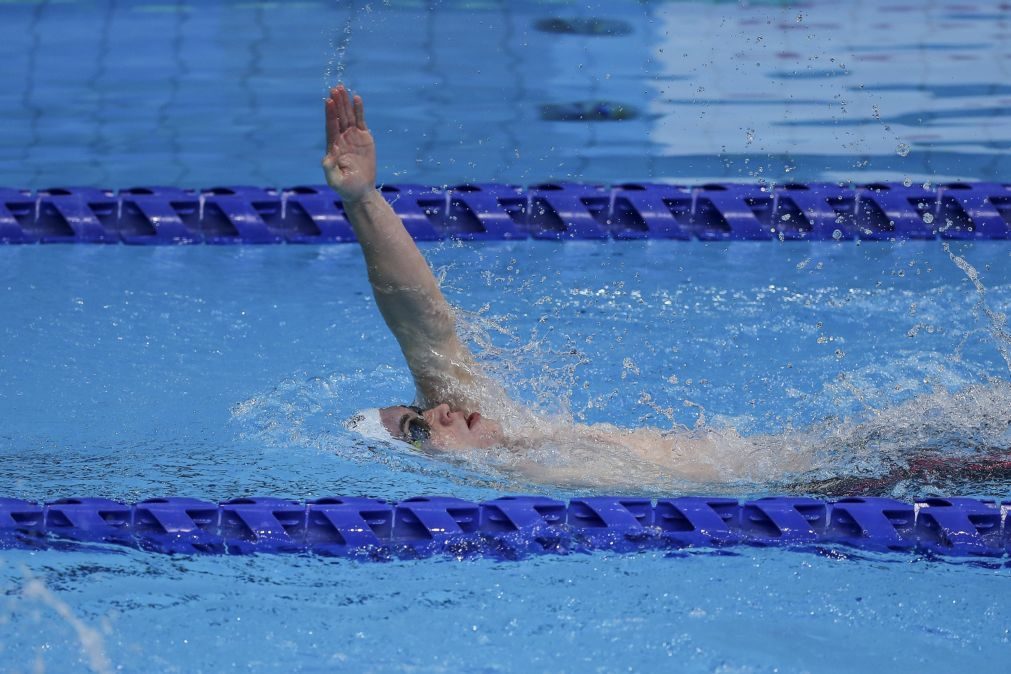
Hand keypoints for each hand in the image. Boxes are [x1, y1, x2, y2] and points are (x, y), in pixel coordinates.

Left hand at [322, 85, 375, 202]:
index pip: (331, 127)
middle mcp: (341, 139)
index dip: (330, 114)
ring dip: (345, 103)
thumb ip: (329, 170)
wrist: (360, 191)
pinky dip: (359, 110)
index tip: (329, 102)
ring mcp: (352, 137)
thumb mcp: (335, 181)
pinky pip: (360, 121)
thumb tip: (327, 157)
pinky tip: (357, 98)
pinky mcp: (364, 138)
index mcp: (333, 147)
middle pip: (338, 117)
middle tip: (335, 88)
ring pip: (348, 116)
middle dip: (337, 103)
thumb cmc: (346, 188)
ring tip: (342, 88)